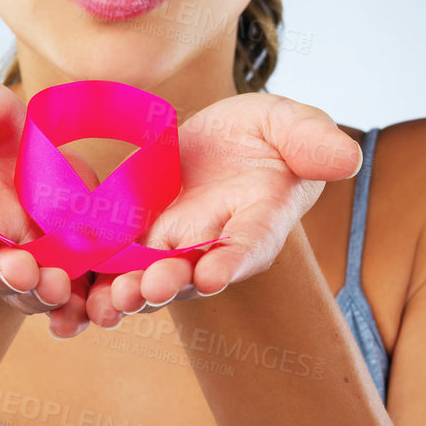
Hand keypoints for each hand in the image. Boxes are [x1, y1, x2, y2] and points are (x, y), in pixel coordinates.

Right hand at [0, 69, 96, 337]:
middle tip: (25, 272)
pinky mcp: (59, 253)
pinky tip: (95, 306)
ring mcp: (19, 248)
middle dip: (5, 275)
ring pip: (27, 286)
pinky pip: (71, 287)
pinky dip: (81, 302)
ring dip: (42, 293)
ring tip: (60, 288)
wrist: (14, 131)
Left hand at [84, 93, 361, 325]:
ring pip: (151, 279)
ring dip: (132, 293)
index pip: (250, 244)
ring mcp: (173, 248)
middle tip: (150, 288)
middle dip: (172, 284)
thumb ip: (313, 141)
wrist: (220, 142)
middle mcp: (214, 246)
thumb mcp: (290, 125)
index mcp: (258, 221)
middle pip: (193, 274)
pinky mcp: (137, 240)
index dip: (234, 259)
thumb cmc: (266, 136)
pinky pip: (116, 267)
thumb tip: (347, 157)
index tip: (216, 274)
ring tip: (111, 301)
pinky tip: (77, 295)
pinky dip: (98, 282)